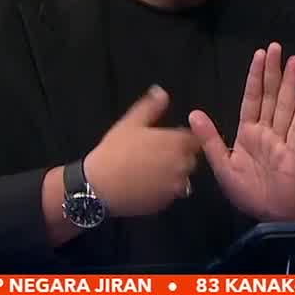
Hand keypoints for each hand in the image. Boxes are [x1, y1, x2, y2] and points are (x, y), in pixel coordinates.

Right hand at [84, 85, 200, 216]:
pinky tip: (146, 184)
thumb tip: (161, 92)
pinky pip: (171, 194)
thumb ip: (150, 107)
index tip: (169, 139)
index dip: (184, 138)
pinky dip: (164, 189)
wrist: (100, 186)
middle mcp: (182, 165)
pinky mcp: (166, 203)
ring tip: (151, 170)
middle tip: (157, 154)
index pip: (195, 139)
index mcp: (176, 143)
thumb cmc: (115, 151)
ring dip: (173, 173)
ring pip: (182, 177)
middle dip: (179, 155)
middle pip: (191, 159)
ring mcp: (175, 186)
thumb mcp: (130, 123)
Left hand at [189, 43, 294, 221]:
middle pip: (270, 96)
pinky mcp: (294, 151)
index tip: (258, 56)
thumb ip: (211, 140)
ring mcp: (282, 139)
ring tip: (294, 61)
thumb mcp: (223, 167)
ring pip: (285, 105)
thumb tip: (194, 113)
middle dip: (272, 72)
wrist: (272, 215)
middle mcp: (265, 132)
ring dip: (290, 83)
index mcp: (247, 133)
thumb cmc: (248, 192)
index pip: (251, 99)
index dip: (254, 78)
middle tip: (276, 48)